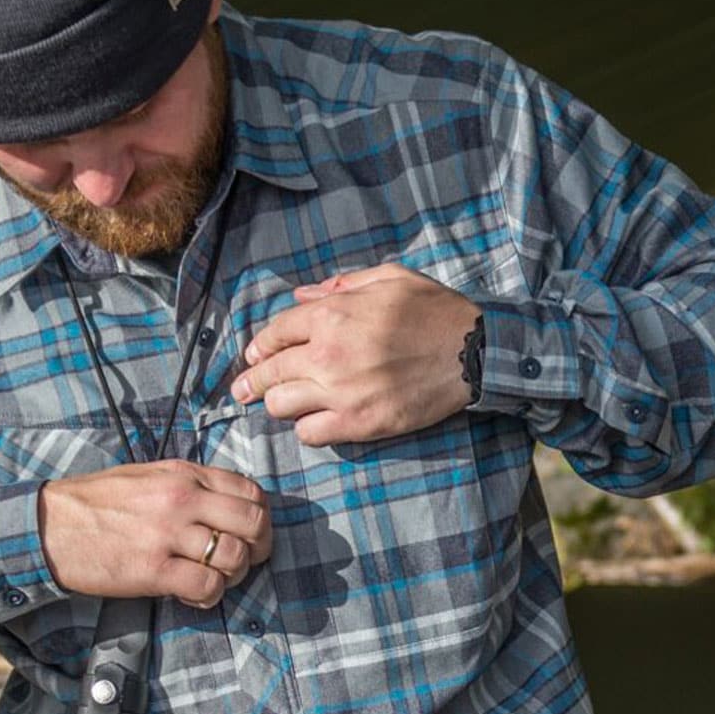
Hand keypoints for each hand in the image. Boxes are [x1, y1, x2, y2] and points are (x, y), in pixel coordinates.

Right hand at [39, 461, 273, 607]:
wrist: (49, 526)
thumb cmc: (95, 504)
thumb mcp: (147, 476)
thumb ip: (188, 485)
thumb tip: (225, 506)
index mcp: (183, 475)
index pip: (250, 491)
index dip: (260, 518)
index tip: (251, 535)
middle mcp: (182, 499)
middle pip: (253, 523)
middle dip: (258, 549)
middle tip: (243, 563)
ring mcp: (168, 534)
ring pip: (234, 557)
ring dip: (232, 576)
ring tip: (213, 580)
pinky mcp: (153, 569)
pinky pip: (207, 586)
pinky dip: (209, 596)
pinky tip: (193, 596)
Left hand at [232, 264, 476, 444]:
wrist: (473, 352)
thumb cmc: (434, 310)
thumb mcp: (388, 279)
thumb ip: (340, 286)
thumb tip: (301, 296)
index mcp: (333, 314)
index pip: (276, 333)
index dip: (260, 346)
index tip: (253, 355)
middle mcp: (328, 354)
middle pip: (270, 372)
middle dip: (251, 381)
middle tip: (241, 391)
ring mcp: (341, 392)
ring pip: (281, 406)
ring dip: (280, 404)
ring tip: (283, 404)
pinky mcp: (359, 424)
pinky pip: (310, 434)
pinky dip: (307, 428)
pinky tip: (315, 421)